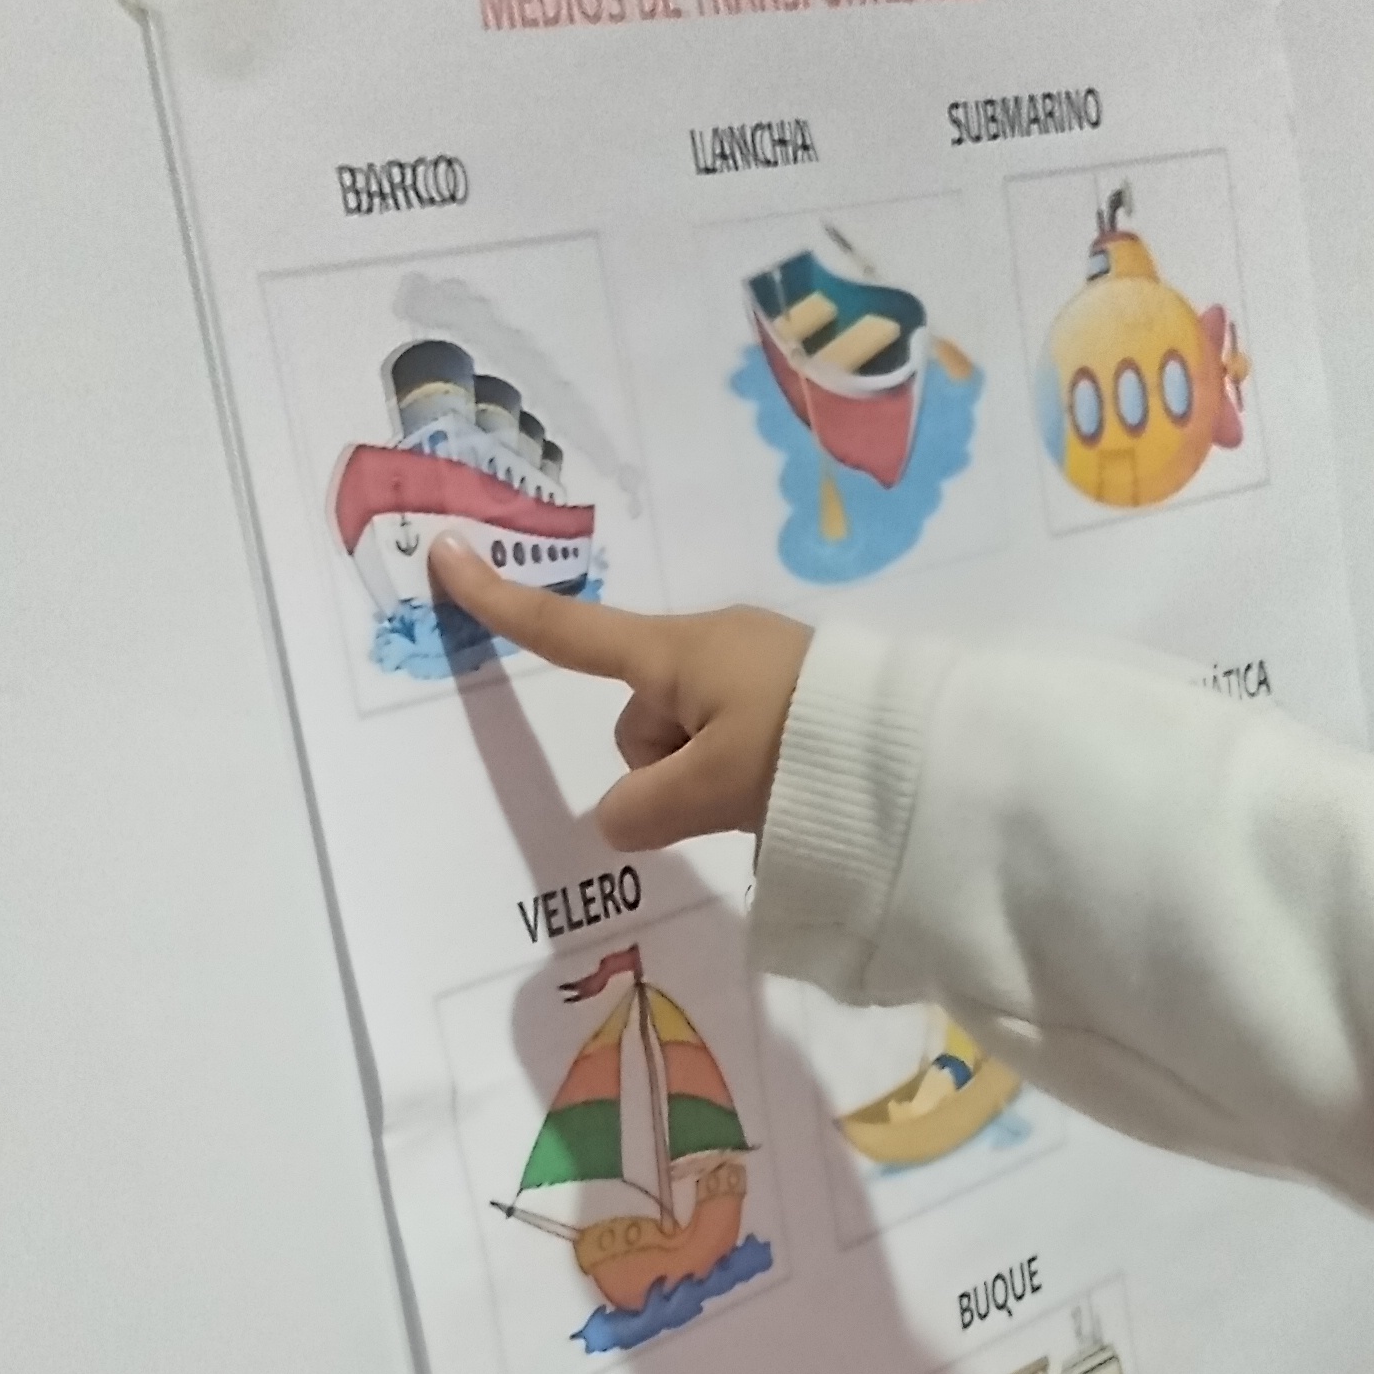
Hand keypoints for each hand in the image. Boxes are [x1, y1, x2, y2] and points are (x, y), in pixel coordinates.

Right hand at [427, 540, 810, 847]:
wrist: (922, 753)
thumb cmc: (803, 751)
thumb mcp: (708, 789)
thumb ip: (643, 808)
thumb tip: (621, 816)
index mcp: (679, 651)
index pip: (570, 632)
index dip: (505, 606)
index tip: (450, 556)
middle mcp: (713, 647)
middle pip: (643, 724)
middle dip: (666, 770)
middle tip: (729, 798)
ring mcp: (760, 672)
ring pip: (692, 746)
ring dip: (715, 783)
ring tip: (778, 799)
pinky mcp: (801, 699)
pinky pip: (742, 749)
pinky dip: (754, 781)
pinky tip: (800, 799)